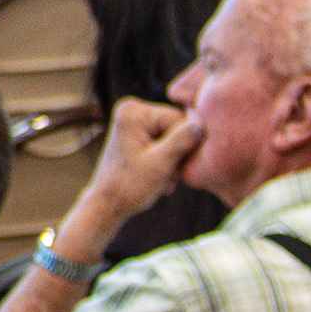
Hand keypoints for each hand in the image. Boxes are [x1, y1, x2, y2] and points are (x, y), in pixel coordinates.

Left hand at [68, 98, 204, 250]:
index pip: (179, 119)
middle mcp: (132, 109)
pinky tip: (159, 174)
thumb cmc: (130, 186)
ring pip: (174, 136)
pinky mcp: (137, 132)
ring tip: (162, 176)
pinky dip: (167, 159)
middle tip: (168, 174)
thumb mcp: (161, 163)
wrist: (109, 202)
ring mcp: (134, 121)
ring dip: (174, 159)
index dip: (186, 144)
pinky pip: (166, 141)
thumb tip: (201, 123)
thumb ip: (182, 140)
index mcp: (134, 111)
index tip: (176, 166)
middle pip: (177, 126)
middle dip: (179, 152)